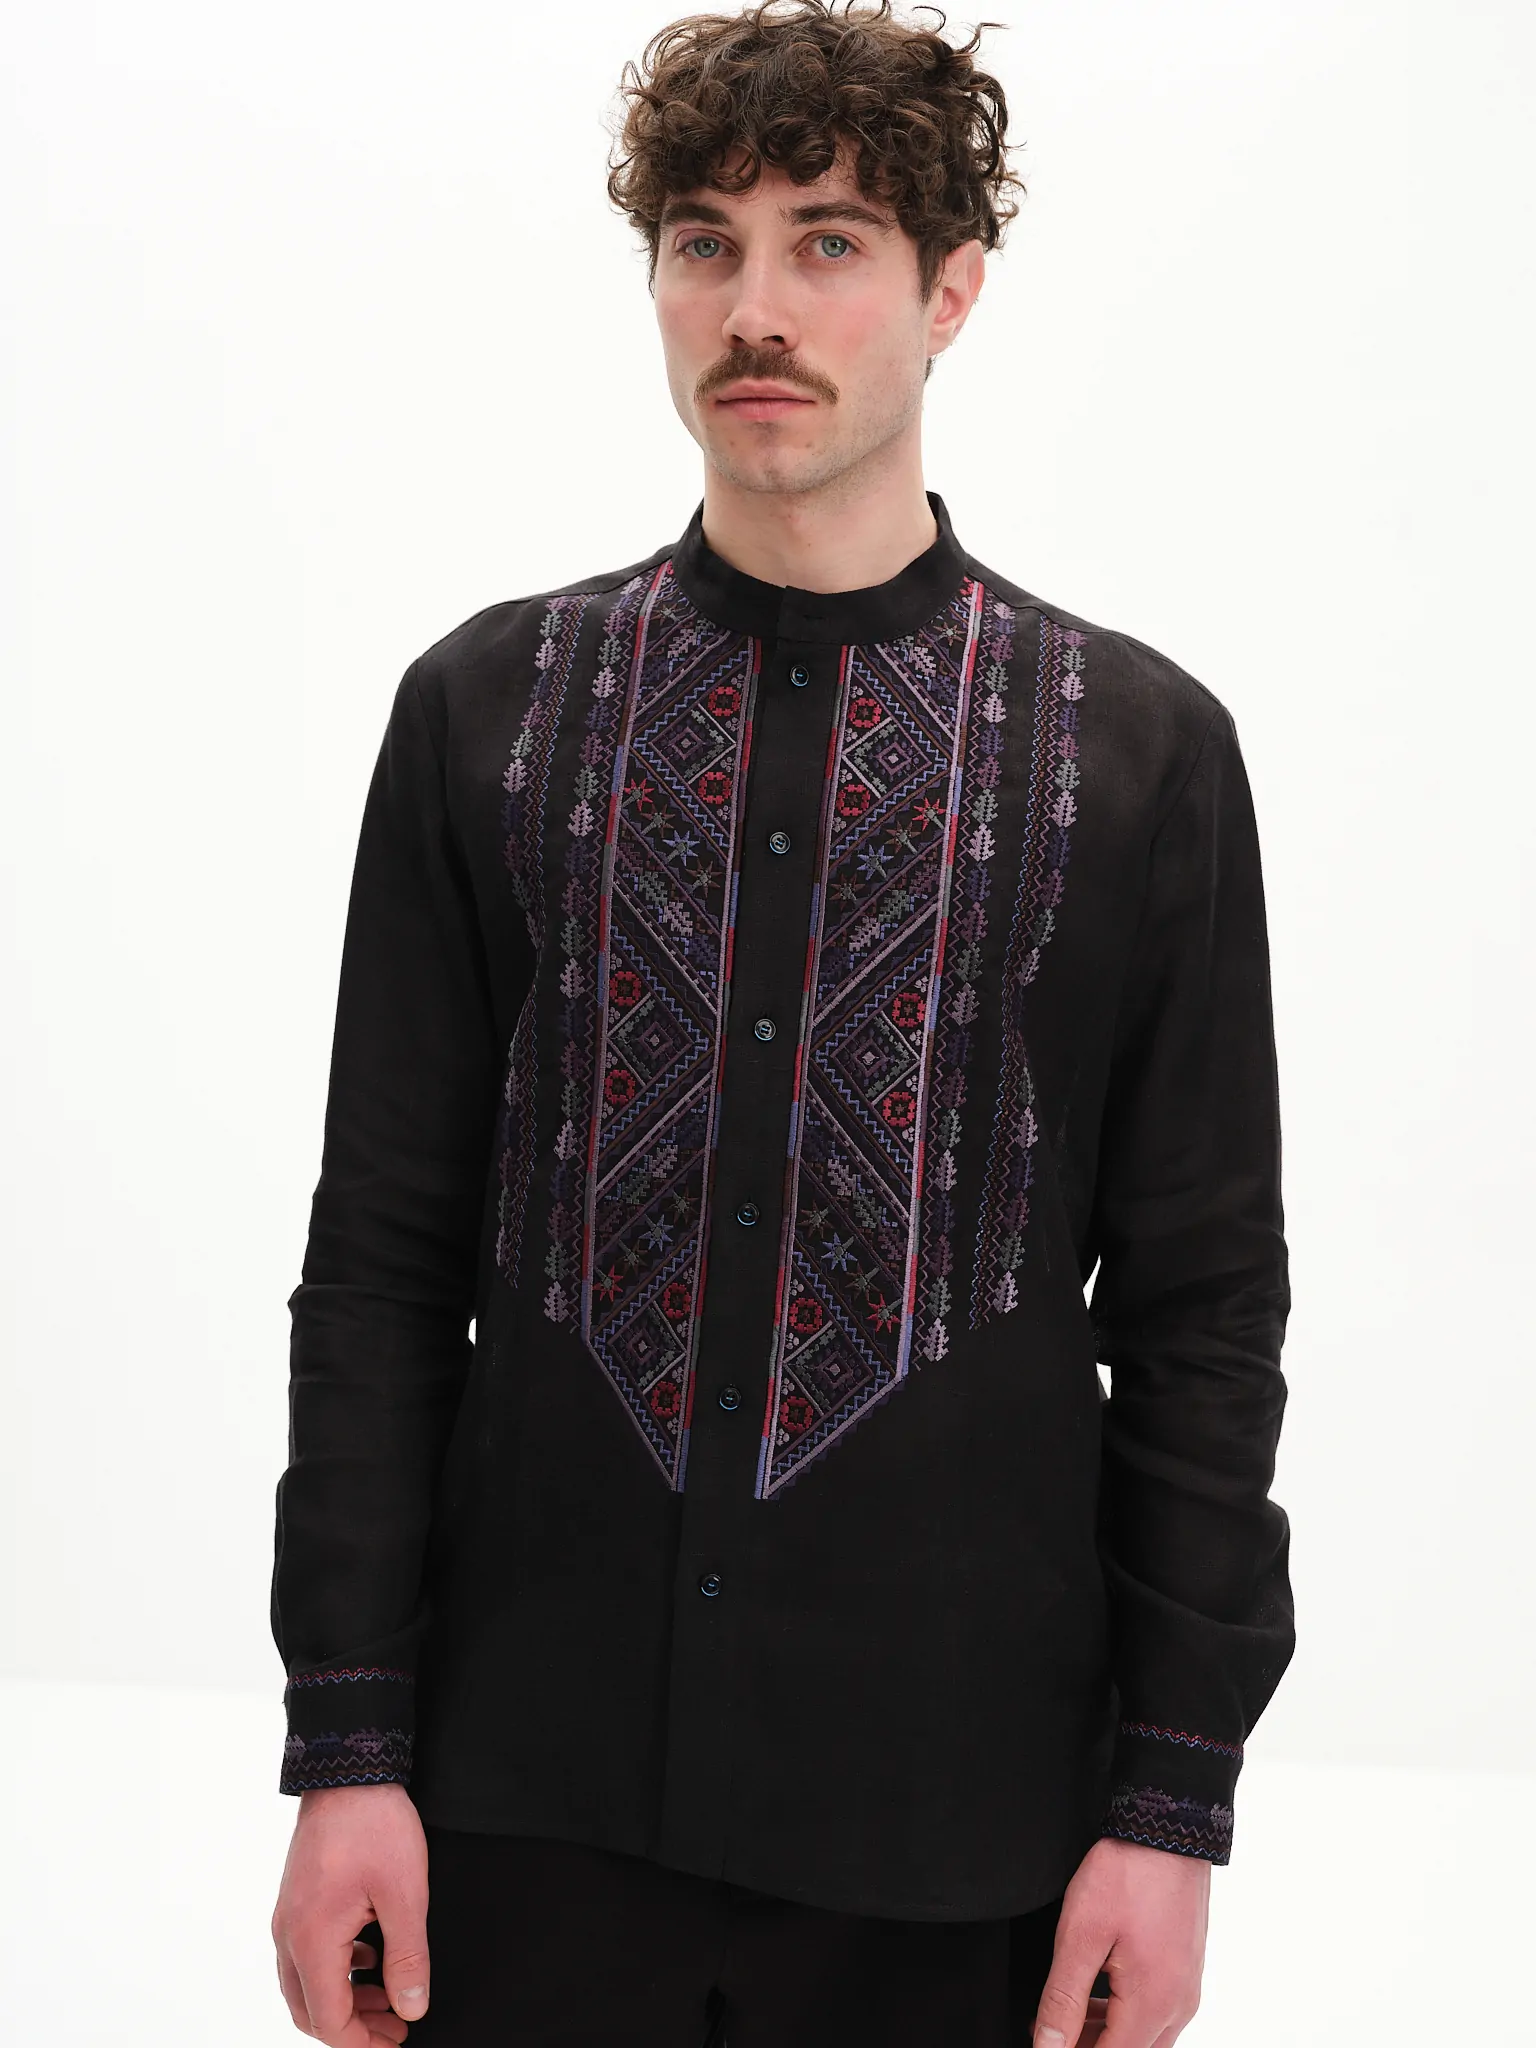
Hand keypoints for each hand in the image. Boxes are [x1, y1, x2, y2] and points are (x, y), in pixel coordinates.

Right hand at [271, 1783, 431, 2044]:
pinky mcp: (296, 1899)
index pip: (329, 2020)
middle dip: (353, 2027)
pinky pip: (307, 1953)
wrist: (348, 1769)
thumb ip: (409, 1958)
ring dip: (344, 1999)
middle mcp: (289, 1934)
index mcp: (312, 1940)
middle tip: (395, 2028)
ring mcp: (288, 1915)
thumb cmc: (375, 1825)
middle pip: (310, 2009)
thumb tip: (412, 2008)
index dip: (363, 2043)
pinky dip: (337, 1970)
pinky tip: (372, 1956)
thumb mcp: (405, 1894)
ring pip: (306, 1984)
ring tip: (389, 1998)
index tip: (397, 2042)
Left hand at [1031, 1837, 1208, 2046]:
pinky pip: (1157, 2013)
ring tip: (1064, 2014)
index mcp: (1153, 2004)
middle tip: (1047, 2030)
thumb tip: (1048, 2047)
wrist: (1167, 1829)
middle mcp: (1178, 2005)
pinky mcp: (1186, 1970)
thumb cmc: (1127, 1874)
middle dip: (1088, 2047)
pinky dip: (1125, 2015)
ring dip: (1105, 2035)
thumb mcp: (1080, 1935)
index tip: (1045, 2044)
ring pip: (1146, 2038)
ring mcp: (1187, 1988)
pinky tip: (1097, 1996)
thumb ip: (1063, 1999)